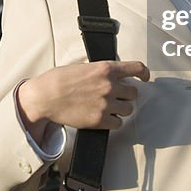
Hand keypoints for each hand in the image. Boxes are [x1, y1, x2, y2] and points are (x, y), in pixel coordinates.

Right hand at [16, 61, 149, 141]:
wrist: (45, 97)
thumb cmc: (59, 80)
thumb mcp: (83, 67)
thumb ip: (101, 71)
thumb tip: (113, 76)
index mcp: (106, 68)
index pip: (137, 68)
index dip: (144, 73)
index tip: (144, 78)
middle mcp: (110, 85)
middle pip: (133, 93)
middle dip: (125, 95)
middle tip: (115, 96)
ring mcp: (106, 103)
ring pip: (128, 109)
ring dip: (120, 109)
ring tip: (107, 108)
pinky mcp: (100, 120)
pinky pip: (118, 123)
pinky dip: (113, 121)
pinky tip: (103, 117)